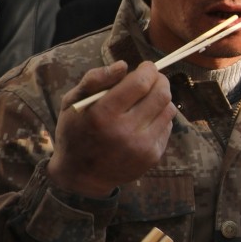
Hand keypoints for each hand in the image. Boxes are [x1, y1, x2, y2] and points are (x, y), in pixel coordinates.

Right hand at [47, 60, 174, 197]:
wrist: (81, 176)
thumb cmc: (75, 132)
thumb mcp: (72, 102)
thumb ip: (95, 79)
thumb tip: (124, 65)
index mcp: (102, 115)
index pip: (140, 83)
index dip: (148, 70)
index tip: (146, 66)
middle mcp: (125, 132)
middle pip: (160, 94)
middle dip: (159, 80)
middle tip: (152, 78)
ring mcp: (141, 147)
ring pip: (168, 109)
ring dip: (161, 98)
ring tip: (147, 99)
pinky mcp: (152, 157)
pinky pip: (167, 126)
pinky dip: (160, 117)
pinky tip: (145, 119)